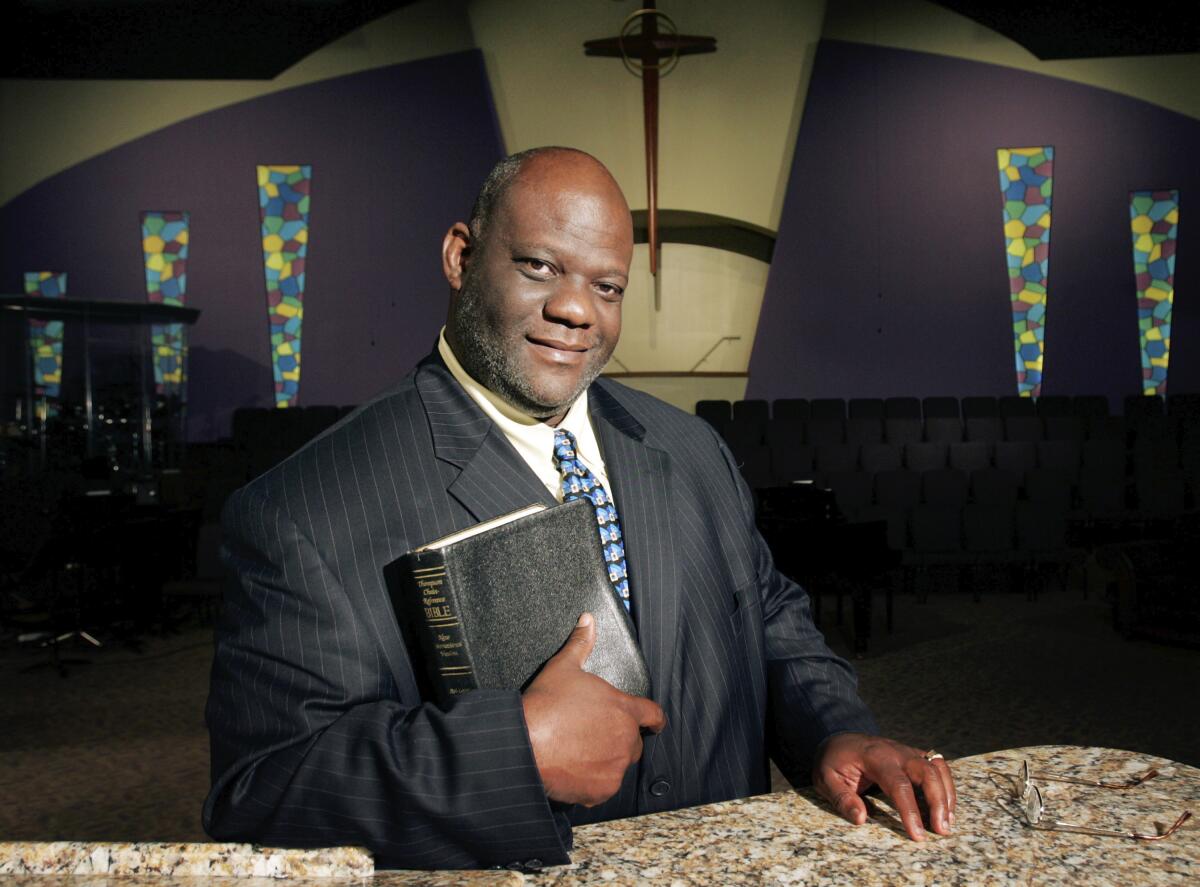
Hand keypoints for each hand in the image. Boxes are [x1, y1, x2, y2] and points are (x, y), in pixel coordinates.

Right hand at [521, 612, 666, 805]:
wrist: (524, 745)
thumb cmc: (545, 706)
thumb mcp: (563, 667)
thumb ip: (580, 643)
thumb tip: (587, 620)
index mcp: (623, 710)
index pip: (653, 714)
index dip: (653, 718)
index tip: (654, 723)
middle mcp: (626, 740)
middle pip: (634, 742)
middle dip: (618, 739)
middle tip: (593, 736)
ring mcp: (615, 767)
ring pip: (618, 765)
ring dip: (606, 760)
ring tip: (579, 753)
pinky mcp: (602, 790)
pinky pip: (604, 787)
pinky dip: (593, 782)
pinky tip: (573, 770)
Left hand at [813, 733, 956, 840]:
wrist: (838, 736)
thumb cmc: (832, 761)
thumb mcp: (824, 778)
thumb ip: (841, 798)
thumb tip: (861, 819)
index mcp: (874, 757)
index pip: (899, 784)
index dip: (910, 811)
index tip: (918, 835)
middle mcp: (896, 751)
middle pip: (926, 772)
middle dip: (938, 802)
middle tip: (941, 831)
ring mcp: (907, 751)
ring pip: (937, 767)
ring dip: (947, 794)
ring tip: (948, 823)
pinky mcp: (913, 755)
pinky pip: (936, 766)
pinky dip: (946, 786)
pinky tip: (946, 808)